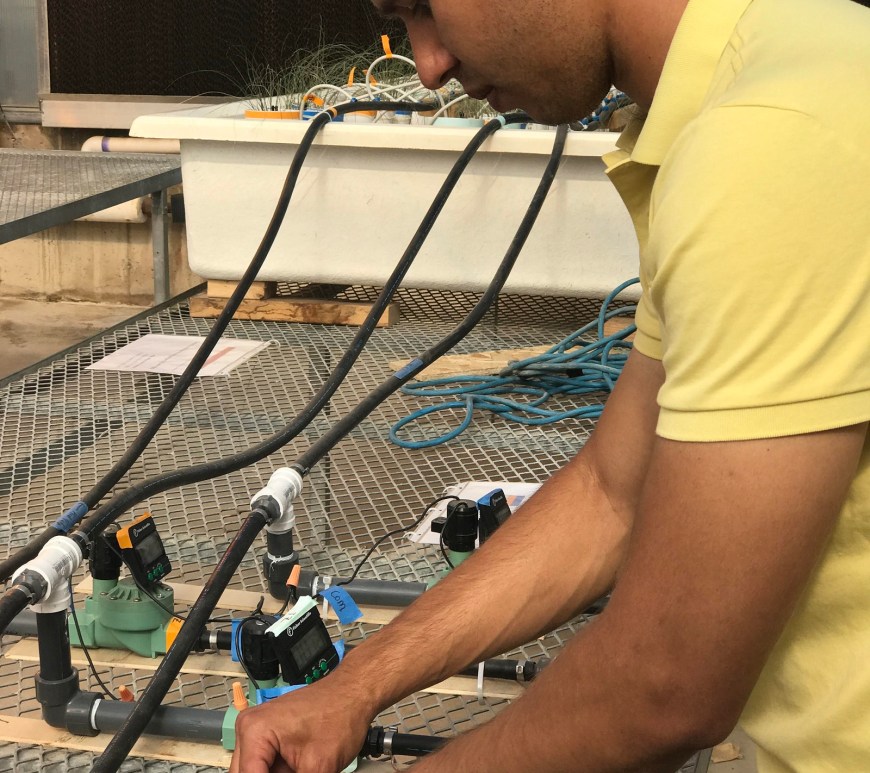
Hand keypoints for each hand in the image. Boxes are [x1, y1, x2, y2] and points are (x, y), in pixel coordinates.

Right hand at [229, 675, 374, 772]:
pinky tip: (300, 767)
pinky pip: (265, 764)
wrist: (354, 693)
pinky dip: (281, 771)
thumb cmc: (340, 715)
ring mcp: (259, 730)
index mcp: (254, 731)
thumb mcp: (318, 768)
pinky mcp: (270, 734)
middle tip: (298, 772)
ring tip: (304, 767)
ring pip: (256, 770)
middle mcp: (250, 727)